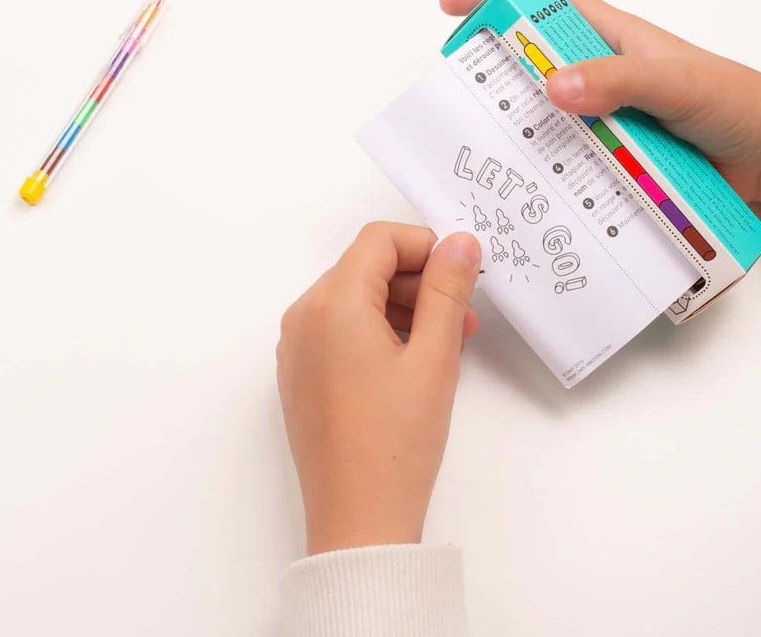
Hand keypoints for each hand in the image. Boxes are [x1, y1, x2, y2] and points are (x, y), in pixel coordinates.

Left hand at [277, 223, 480, 555]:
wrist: (358, 520)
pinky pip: (339, 329)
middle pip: (365, 267)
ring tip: (445, 343)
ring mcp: (297, 347)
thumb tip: (459, 242)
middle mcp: (304, 316)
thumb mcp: (433, 356)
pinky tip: (411, 362)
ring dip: (402, 308)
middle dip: (419, 282)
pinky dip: (377, 330)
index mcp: (331, 303)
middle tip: (464, 315)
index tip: (461, 272)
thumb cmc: (396, 441)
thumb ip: (447, 289)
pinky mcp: (300, 374)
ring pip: (354, 298)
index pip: (379, 240)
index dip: (425, 246)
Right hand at [441, 0, 760, 219]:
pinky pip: (570, 156)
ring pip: (546, 113)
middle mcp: (602, 73)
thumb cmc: (737, 103)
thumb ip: (618, 82)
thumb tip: (554, 87)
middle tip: (456, 89)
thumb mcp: (677, 83)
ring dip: (517, 124)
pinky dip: (547, 165)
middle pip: (531, 59)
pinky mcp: (616, 155)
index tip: (452, 4)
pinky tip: (529, 182)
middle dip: (489, 66)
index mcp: (613, 36)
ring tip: (484, 143)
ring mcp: (607, 116)